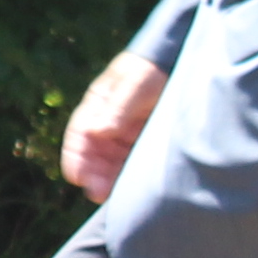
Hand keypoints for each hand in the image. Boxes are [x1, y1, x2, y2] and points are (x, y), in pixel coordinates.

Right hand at [57, 52, 166, 198]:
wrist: (182, 62)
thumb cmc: (155, 69)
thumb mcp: (137, 83)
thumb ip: (119, 106)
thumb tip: (98, 131)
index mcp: (99, 103)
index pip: (80, 131)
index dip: (75, 155)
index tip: (76, 175)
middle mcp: (109, 120)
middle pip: (93, 151)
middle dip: (91, 172)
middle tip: (95, 191)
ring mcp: (126, 132)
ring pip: (110, 160)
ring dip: (106, 177)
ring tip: (105, 196)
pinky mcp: (143, 141)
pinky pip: (129, 161)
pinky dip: (124, 175)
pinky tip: (123, 188)